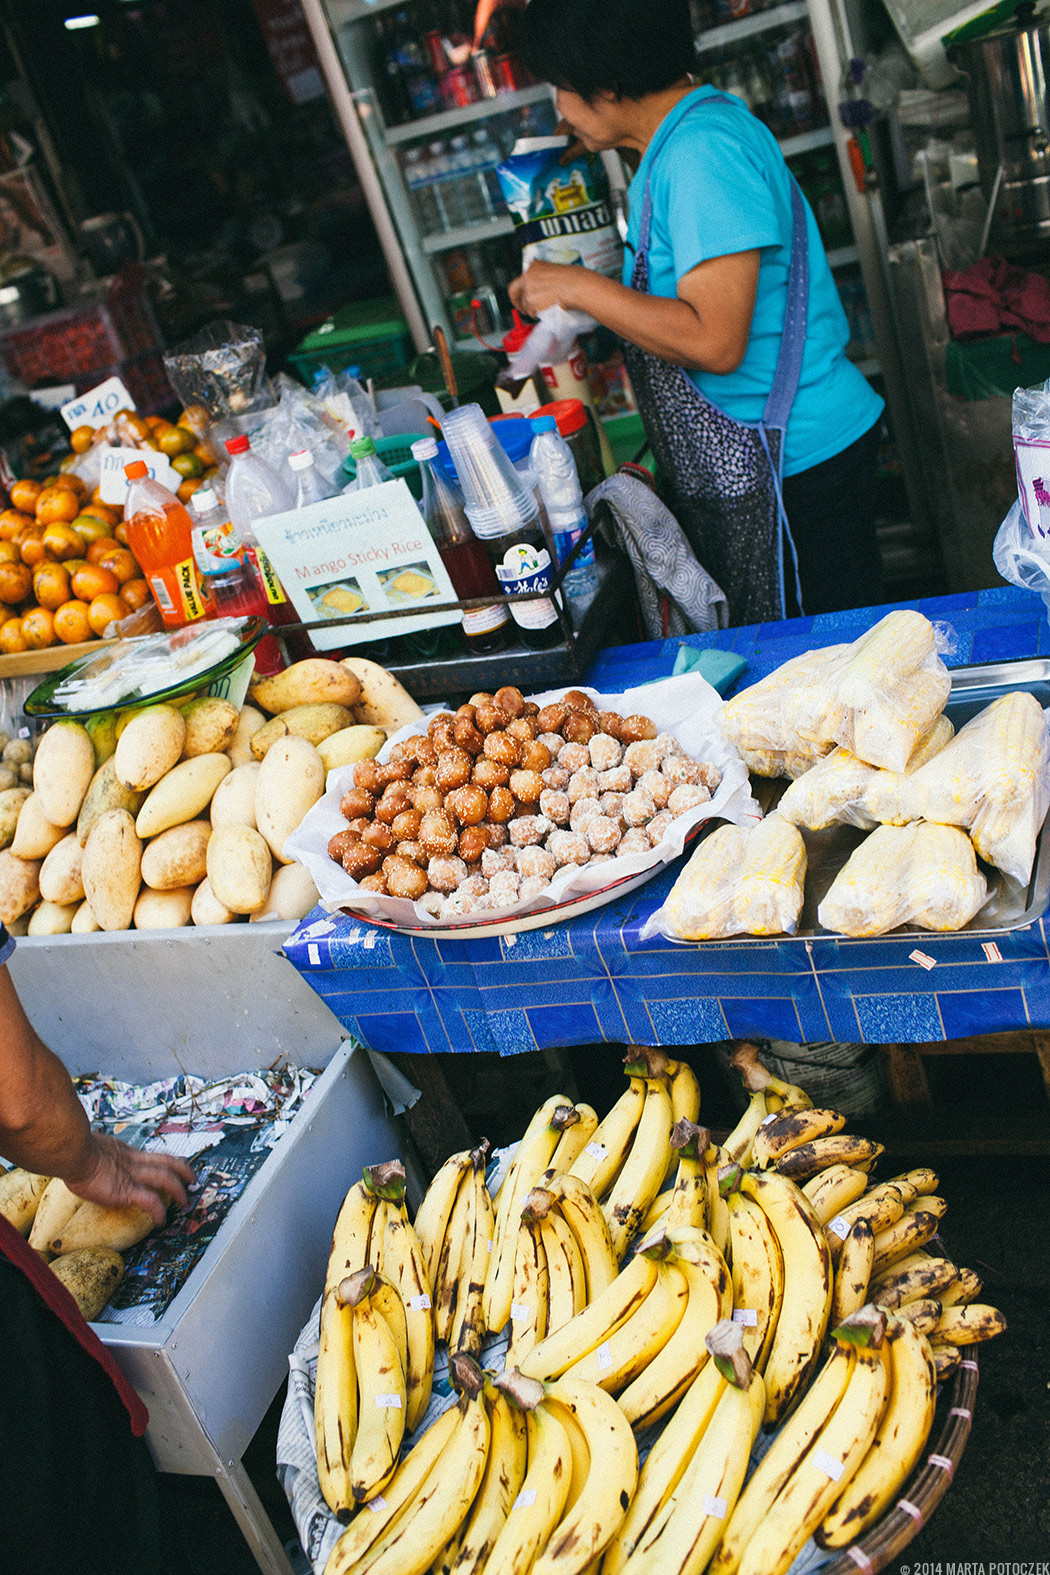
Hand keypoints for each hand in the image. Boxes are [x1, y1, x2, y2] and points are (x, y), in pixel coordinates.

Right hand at [67, 1133, 195, 1226]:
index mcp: (125, 1152)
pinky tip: (161, 1221)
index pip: (151, 1155)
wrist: (72, 1152)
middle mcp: (133, 1161)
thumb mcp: (90, 1148)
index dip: (166, 1160)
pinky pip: (150, 1201)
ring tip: (184, 1201)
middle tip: (192, 1179)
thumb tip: (88, 1156)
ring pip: (166, 1178)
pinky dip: (159, 1211)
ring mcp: (131, 1175)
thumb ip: (96, 1153)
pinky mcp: (126, 1191)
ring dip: (179, 1190)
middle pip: (167, 1161)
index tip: (174, 1165)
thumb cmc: (73, 1150)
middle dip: (184, 1169)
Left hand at [508, 260, 587, 318]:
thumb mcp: (553, 271)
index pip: (519, 279)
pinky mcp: (532, 304)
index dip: (519, 291)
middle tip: (522, 309)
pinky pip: (532, 313)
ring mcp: (528, 290)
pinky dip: (538, 315)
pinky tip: (546, 311)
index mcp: (533, 267)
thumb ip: (542, 278)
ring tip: (544, 310)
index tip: (521, 296)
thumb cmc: (573, 279)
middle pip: (514, 293)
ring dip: (532, 310)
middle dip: (517, 303)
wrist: (577, 286)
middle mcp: (527, 277)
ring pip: (525, 305)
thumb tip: (539, 288)